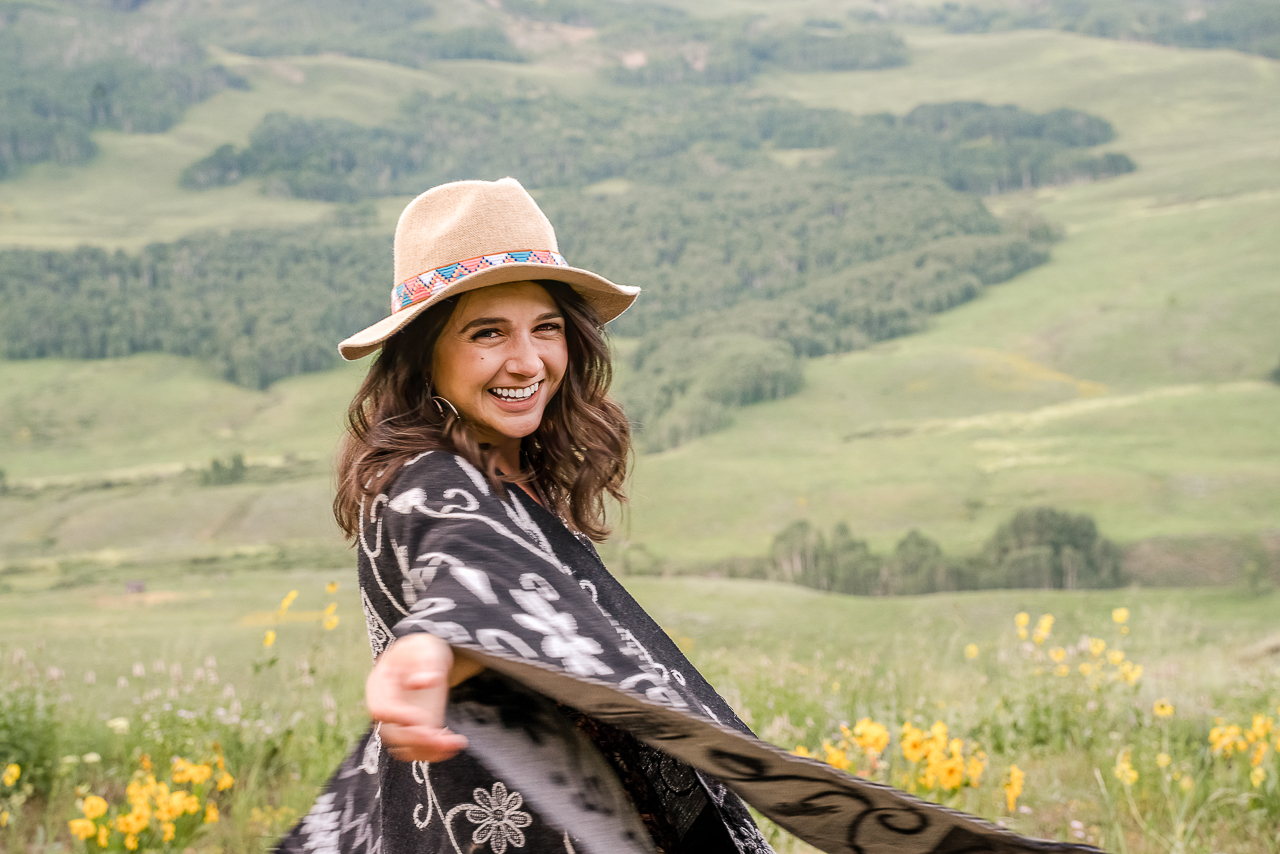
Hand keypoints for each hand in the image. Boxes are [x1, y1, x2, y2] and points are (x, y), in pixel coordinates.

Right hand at [366, 634, 469, 762]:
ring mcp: (398, 722)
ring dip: (427, 751)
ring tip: (453, 744)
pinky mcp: (412, 731)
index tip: (421, 720)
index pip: (381, 708)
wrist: (426, 659)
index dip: (400, 718)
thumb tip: (421, 682)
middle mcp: (384, 707)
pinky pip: (417, 748)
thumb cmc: (422, 650)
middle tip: (441, 740)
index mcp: (379, 684)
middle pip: (391, 734)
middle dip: (417, 740)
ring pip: (404, 747)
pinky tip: (453, 745)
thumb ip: (425, 662)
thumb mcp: (426, 648)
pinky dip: (433, 752)